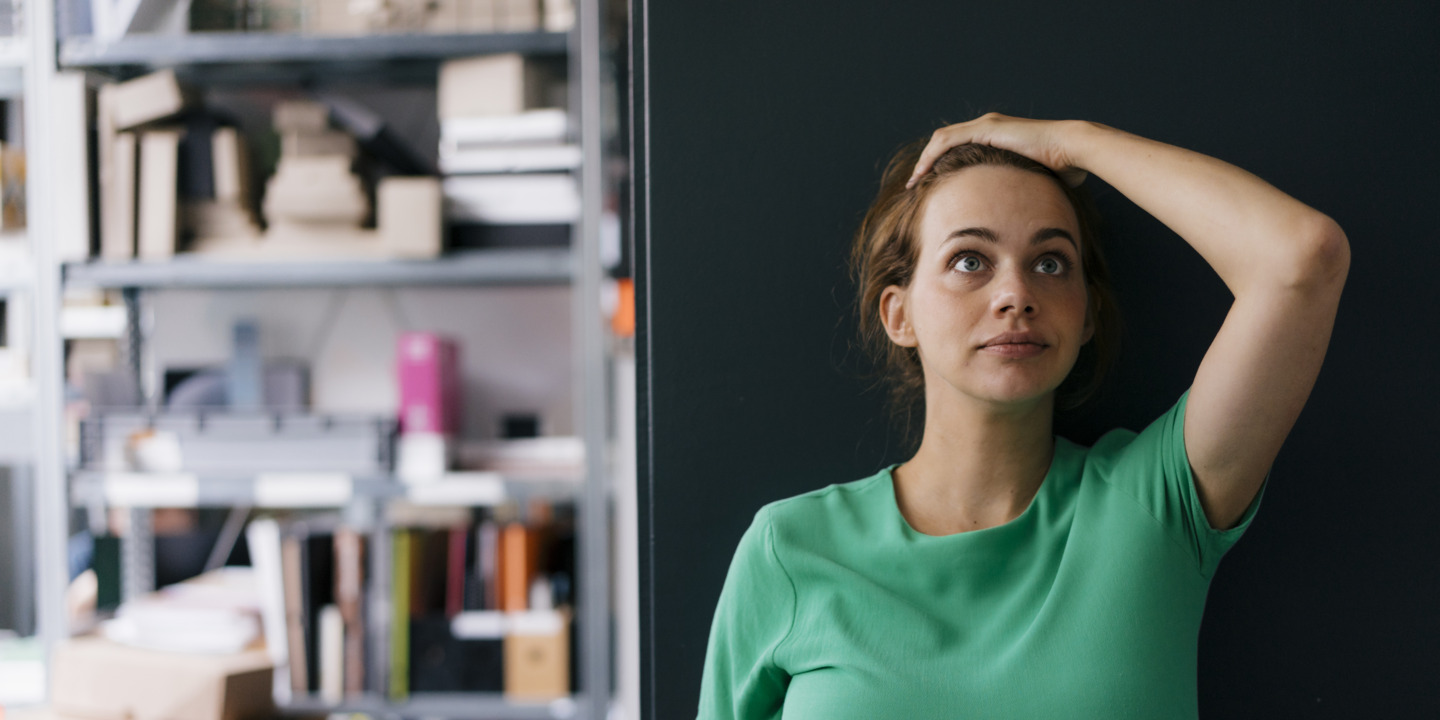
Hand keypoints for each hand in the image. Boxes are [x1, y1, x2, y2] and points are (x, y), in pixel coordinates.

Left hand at [905, 113, 1088, 188]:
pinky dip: (932, 156)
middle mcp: (988, 126)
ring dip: (924, 160)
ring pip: (941, 139)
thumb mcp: (1032, 180)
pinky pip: (948, 140)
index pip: (958, 147)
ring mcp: (986, 125)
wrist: (1071, 149)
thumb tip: (1025, 209)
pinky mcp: (985, 128)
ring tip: (913, 182)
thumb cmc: (1061, 167)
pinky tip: (922, 172)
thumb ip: (1022, 189)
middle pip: (945, 141)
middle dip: (927, 163)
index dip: (941, 164)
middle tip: (914, 185)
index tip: (930, 185)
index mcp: (996, 137)